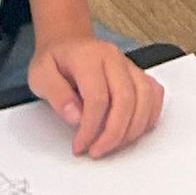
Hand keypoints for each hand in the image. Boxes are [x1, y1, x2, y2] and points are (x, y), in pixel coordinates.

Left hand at [28, 33, 163, 158]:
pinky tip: (133, 130)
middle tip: (97, 150)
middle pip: (126, 100)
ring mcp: (129, 65)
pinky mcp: (137, 74)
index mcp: (88, 57)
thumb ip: (57, 95)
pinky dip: (149, 116)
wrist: (68, 44)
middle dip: (113, 133)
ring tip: (113, 144)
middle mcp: (113, 58)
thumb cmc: (55, 61)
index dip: (90, 128)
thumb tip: (76, 117)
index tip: (80, 145)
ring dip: (132, 129)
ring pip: (145, 98)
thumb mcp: (41, 75)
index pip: (97, 97)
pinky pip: (154, 94)